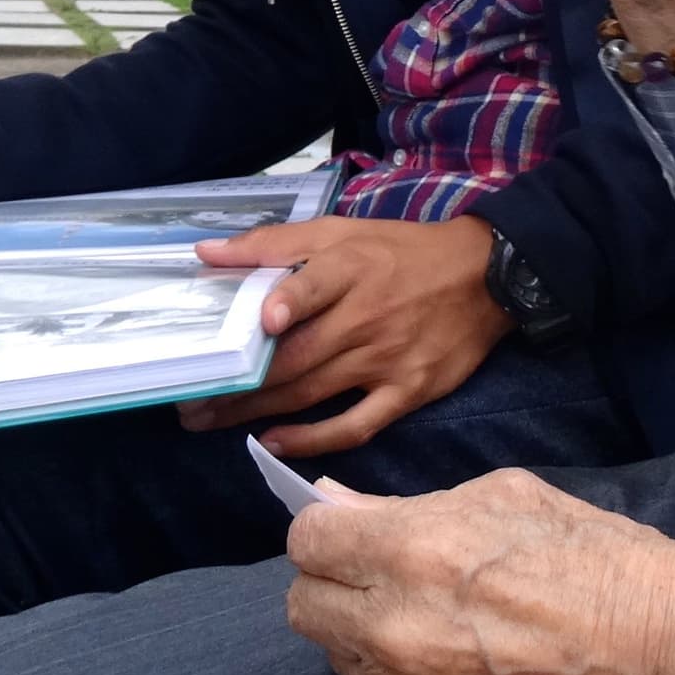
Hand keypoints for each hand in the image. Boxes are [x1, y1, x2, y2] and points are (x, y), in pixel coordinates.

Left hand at [175, 215, 508, 457]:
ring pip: (312, 392)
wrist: (485, 277)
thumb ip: (273, 243)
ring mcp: (387, 360)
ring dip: (257, 412)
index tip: (261, 322)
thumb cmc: (400, 252)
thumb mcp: (342, 231)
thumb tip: (205, 254)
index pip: (316, 283)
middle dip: (238, 383)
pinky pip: (354, 425)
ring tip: (211, 421)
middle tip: (189, 402)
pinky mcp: (407, 392)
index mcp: (351, 268)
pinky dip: (312, 439)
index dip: (288, 302)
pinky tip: (275, 443)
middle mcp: (367, 316)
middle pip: (295, 355)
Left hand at [287, 469, 674, 674]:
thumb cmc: (604, 565)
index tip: (355, 534)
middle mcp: (397, 632)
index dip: (330, 531)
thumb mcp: (509, 501)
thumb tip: (338, 507)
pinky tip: (465, 670)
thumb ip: (410, 506)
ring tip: (442, 625)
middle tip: (388, 578)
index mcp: (414, 553)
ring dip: (369, 639)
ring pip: (340, 662)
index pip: (306, 540)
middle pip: (305, 606)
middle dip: (338, 585)